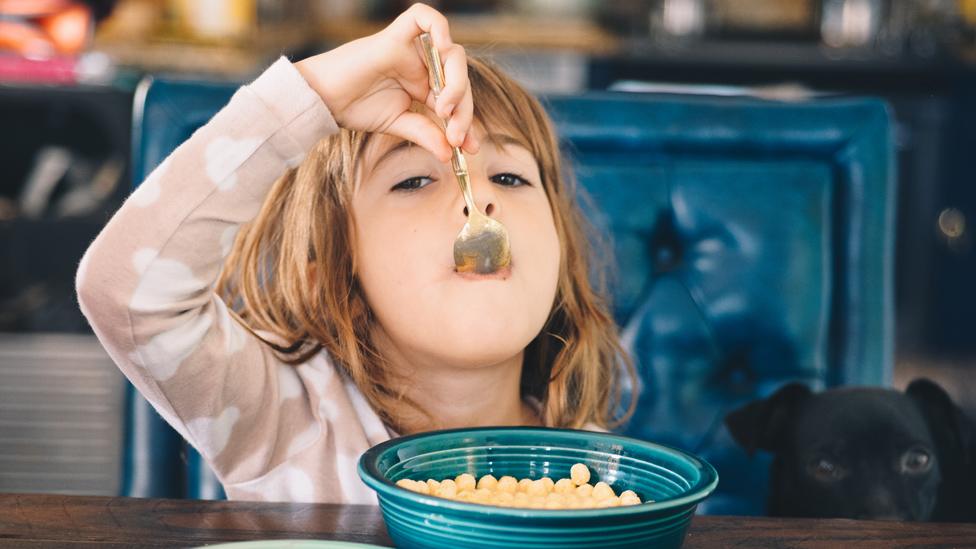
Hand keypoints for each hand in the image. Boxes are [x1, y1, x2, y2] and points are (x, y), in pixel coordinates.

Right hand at [295, 3, 476, 161]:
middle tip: (455, 136)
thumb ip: (426, 135)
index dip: (467, 121)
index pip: (458, 99)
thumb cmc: (356, 108)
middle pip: (460, 77)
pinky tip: (442, 50)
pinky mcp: (396, 35)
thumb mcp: (399, 125)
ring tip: (442, 109)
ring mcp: (412, 49)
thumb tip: (451, 154)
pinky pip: (425, 17)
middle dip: (463, 109)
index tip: (469, 148)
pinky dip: (439, 27)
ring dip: (457, 84)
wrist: (324, 101)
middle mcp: (423, 65)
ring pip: (452, 54)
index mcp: (425, 85)